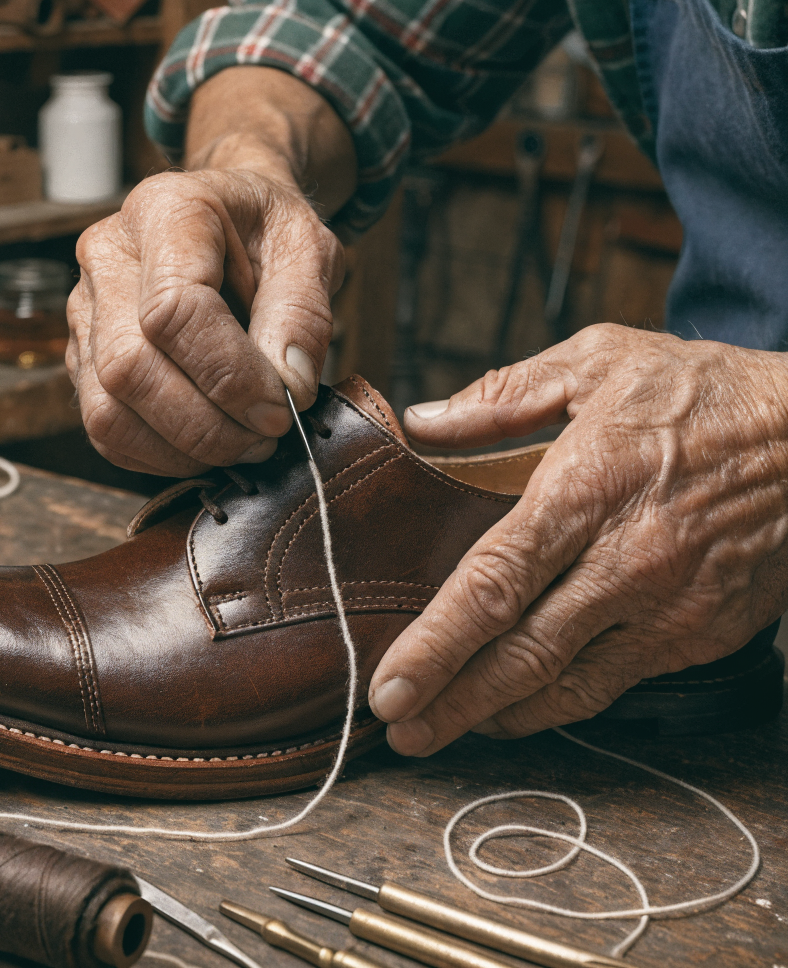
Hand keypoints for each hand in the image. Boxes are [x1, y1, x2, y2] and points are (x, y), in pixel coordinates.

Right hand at [67, 168, 343, 475]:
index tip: (279, 409)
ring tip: (241, 446)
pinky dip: (158, 456)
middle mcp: (107, 257)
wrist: (236, 222)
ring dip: (180, 449)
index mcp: (165, 212)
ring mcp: (85, 310)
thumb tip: (290, 390)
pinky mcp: (84, 356)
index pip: (173, 310)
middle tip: (265, 438)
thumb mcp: (310, 250)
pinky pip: (104, 429)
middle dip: (205, 424)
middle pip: (129, 367)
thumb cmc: (268, 232)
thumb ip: (304, 315)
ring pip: (107, 409)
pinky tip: (206, 447)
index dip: (229, 375)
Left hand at [368, 324, 787, 753]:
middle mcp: (624, 563)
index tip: (388, 684)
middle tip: (397, 730)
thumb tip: (423, 421)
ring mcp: (667, 608)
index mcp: (585, 492)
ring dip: (496, 716)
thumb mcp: (597, 361)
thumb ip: (501, 396)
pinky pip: (614, 684)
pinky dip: (558, 704)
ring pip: (566, 686)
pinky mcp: (699, 634)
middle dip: (450, 702)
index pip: (493, 584)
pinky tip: (519, 707)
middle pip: (520, 655)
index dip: (435, 644)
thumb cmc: (704, 393)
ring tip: (442, 732)